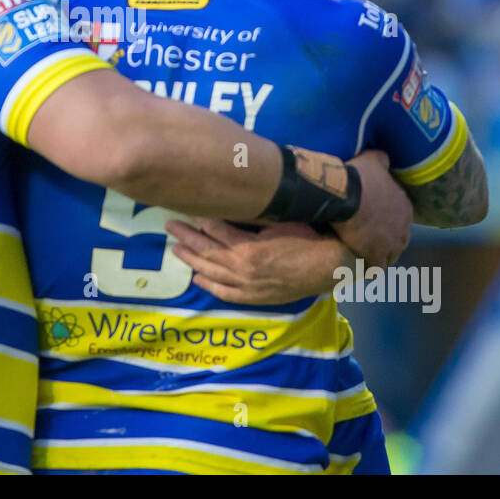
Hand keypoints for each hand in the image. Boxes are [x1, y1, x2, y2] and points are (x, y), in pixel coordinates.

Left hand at [164, 217, 353, 304]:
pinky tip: (197, 277)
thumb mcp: (279, 221)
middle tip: (170, 225)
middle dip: (186, 237)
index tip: (188, 208)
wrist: (330, 266)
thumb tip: (233, 202)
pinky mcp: (255, 297)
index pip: (215, 230)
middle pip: (207, 250)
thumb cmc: (307, 237)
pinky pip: (225, 293)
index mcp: (248, 248)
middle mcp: (243, 269)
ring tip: (176, 248)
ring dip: (192, 259)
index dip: (201, 218)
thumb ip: (253, 217)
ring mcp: (247, 286)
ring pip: (211, 272)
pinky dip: (209, 285)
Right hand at [331, 149, 411, 268]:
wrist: (346, 195)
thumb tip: (384, 158)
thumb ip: (382, 160)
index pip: (401, 219)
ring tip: (364, 254)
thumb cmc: (360, 177)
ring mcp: (391, 244)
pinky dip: (368, 268)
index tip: (375, 221)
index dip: (388, 221)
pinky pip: (375, 268)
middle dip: (387, 241)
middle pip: (399, 240)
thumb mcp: (373, 160)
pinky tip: (359, 265)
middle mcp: (404, 227)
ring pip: (390, 256)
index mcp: (405, 206)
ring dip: (380, 256)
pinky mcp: (376, 255)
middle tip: (370, 239)